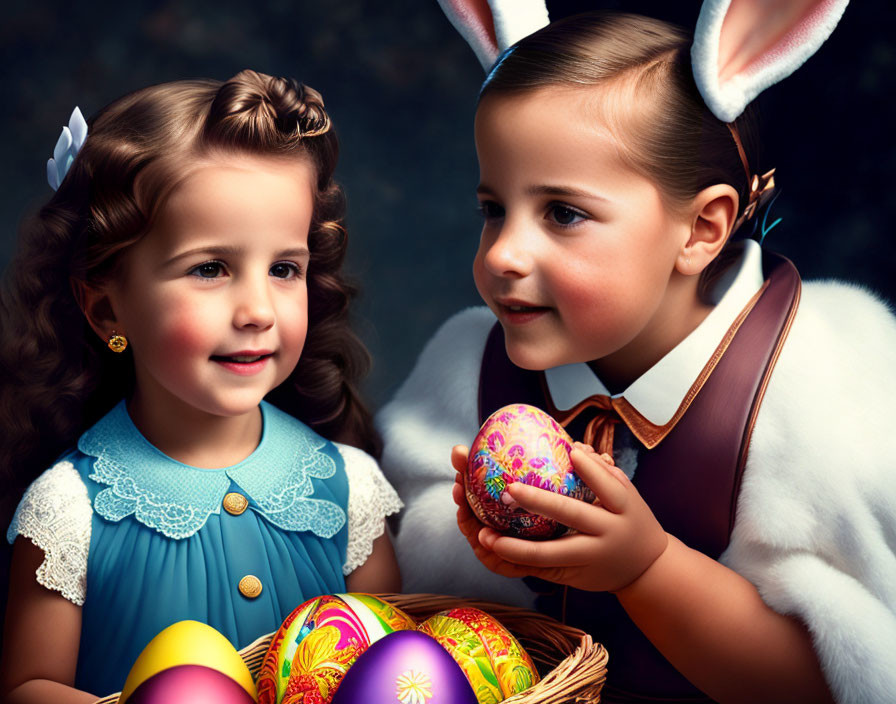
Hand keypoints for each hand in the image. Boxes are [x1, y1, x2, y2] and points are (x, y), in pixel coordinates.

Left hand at [453, 442, 668, 592]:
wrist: (646, 569)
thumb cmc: (631, 520)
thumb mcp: (627, 495)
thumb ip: (603, 473)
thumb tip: (574, 448)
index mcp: (625, 509)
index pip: (609, 487)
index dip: (592, 470)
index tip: (572, 451)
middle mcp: (607, 534)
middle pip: (573, 515)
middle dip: (540, 502)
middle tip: (511, 489)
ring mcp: (590, 558)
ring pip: (550, 553)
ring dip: (516, 546)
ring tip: (485, 535)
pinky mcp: (574, 576)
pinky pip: (542, 569)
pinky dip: (517, 560)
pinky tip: (494, 550)